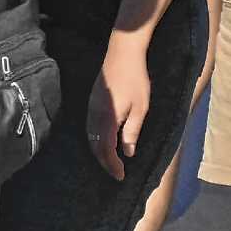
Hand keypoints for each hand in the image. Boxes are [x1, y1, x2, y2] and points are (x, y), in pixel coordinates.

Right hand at [88, 38, 151, 179]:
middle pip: (95, 147)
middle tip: (116, 173)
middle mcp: (94, 116)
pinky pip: (90, 128)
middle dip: (105, 162)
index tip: (121, 176)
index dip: (112, 165)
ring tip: (111, 162)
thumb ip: (132, 131)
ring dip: (99, 152)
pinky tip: (104, 142)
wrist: (122, 54)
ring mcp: (90, 108)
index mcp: (107, 119)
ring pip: (90, 138)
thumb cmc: (136, 80)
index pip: (106, 150)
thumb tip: (128, 152)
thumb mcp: (140, 108)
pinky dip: (96, 140)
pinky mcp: (91, 102)